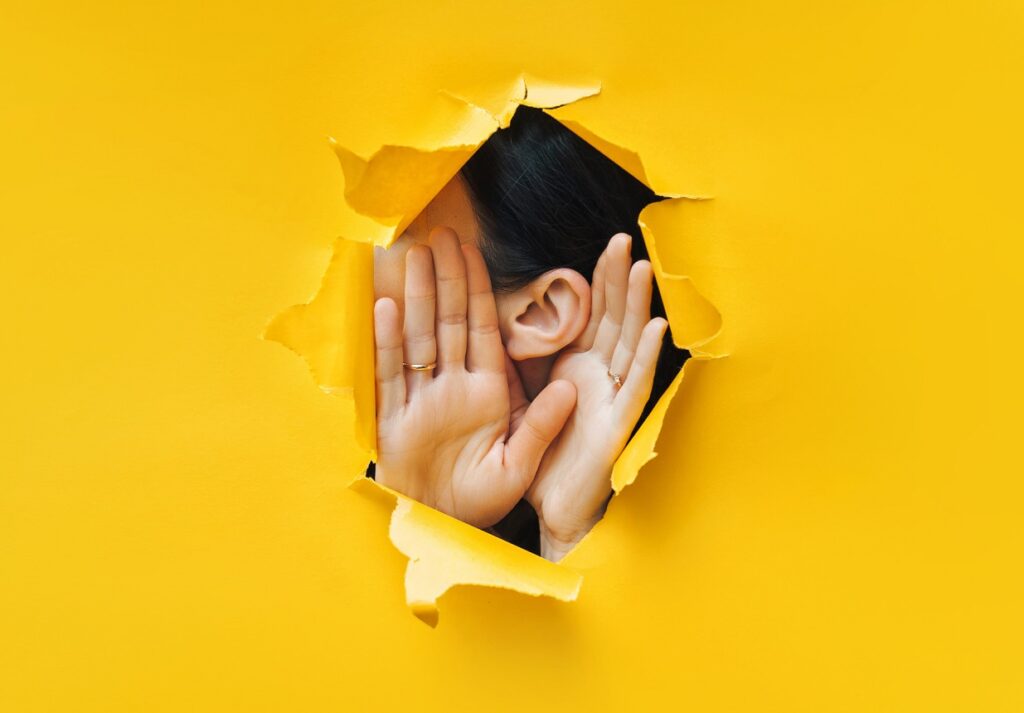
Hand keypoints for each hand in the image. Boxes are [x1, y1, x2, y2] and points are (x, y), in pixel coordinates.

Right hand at [373, 227, 576, 528]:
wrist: (443, 528)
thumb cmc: (481, 500)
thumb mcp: (518, 465)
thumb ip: (542, 426)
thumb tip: (571, 388)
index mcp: (486, 392)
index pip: (484, 329)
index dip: (479, 290)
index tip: (474, 252)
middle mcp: (452, 387)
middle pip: (448, 322)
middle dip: (445, 279)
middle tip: (440, 235)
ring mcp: (420, 399)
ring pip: (418, 337)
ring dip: (415, 297)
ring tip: (412, 256)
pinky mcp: (393, 418)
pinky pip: (388, 373)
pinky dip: (386, 342)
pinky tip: (385, 307)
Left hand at [519, 233, 667, 560]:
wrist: (552, 509)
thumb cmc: (544, 456)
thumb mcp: (524, 399)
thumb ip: (524, 362)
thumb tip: (510, 320)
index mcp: (577, 368)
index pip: (591, 316)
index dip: (599, 281)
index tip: (606, 246)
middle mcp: (600, 377)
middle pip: (612, 319)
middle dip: (618, 280)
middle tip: (624, 239)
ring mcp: (613, 399)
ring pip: (629, 344)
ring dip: (638, 307)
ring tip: (644, 269)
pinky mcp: (619, 425)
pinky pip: (635, 386)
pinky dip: (648, 357)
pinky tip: (658, 327)